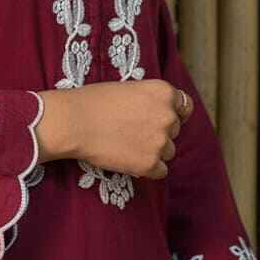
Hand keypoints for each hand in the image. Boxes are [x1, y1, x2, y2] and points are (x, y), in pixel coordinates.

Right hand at [48, 79, 194, 177]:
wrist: (74, 122)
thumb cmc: (95, 101)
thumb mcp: (129, 88)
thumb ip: (151, 100)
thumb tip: (162, 113)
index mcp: (163, 92)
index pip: (184, 106)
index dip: (173, 112)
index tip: (159, 118)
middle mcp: (168, 116)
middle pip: (174, 130)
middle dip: (158, 132)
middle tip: (132, 131)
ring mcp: (161, 142)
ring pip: (168, 151)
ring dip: (153, 150)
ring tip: (127, 144)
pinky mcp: (150, 164)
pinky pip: (160, 170)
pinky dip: (147, 168)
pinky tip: (128, 158)